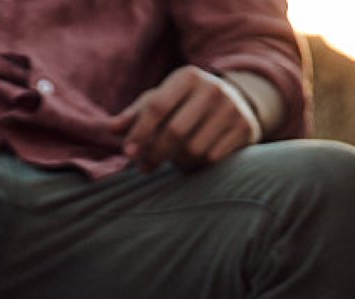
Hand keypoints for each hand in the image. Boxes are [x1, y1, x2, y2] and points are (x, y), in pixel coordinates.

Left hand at [108, 66, 260, 172]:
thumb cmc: (185, 105)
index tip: (127, 154)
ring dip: (176, 162)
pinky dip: (196, 166)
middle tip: (144, 166)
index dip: (140, 133)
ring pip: (193, 150)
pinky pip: (212, 159)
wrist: (236, 102)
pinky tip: (191, 161)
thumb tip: (109, 129)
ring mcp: (231, 109)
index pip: (157, 106)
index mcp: (187, 76)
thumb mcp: (161, 101)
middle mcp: (212, 89)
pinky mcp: (245, 129)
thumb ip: (134, 115)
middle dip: (155, 153)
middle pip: (175, 132)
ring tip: (171, 159)